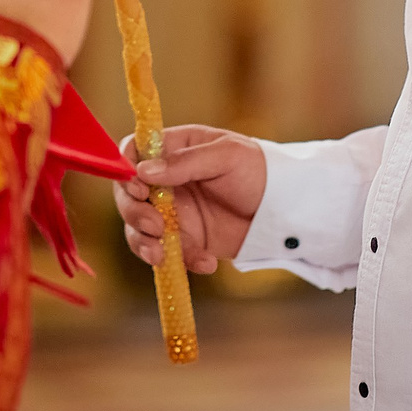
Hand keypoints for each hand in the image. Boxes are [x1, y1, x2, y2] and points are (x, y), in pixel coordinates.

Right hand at [114, 124, 267, 271]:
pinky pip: (167, 252)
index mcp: (174, 148)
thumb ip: (186, 162)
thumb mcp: (227, 156)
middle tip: (156, 227)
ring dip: (145, 244)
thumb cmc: (258, 170)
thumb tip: (144, 171)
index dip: (126, 171)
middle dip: (134, 214)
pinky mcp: (184, 238)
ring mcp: (173, 211)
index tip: (139, 190)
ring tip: (164, 255)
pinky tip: (207, 262)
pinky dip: (180, 261)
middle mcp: (166, 180)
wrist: (284, 209)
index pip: (133, 153)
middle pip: (128, 195)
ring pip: (139, 229)